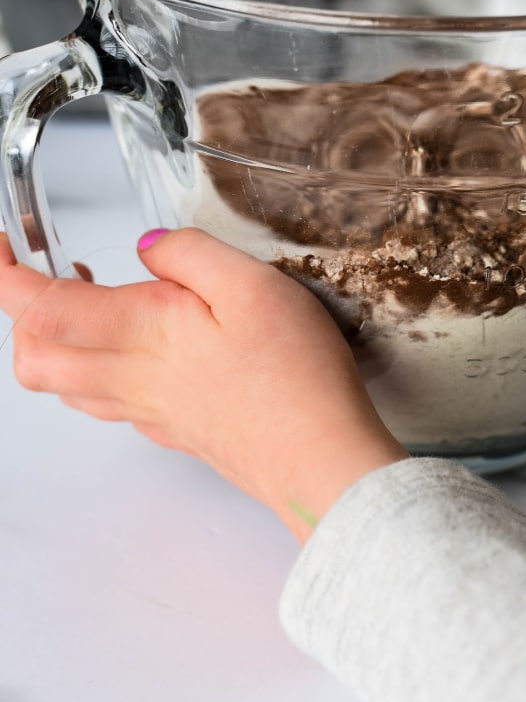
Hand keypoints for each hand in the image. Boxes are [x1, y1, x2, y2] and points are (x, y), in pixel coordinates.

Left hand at [0, 228, 406, 543]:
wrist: (319, 458)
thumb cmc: (293, 378)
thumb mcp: (252, 284)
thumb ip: (189, 254)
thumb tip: (149, 243)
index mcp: (142, 333)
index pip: (41, 308)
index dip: (7, 275)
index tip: (6, 246)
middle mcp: (132, 379)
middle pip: (34, 359)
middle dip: (21, 314)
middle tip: (47, 272)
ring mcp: (149, 412)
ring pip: (64, 388)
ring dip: (54, 344)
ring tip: (88, 302)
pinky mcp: (172, 429)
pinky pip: (106, 404)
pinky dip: (95, 371)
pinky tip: (136, 348)